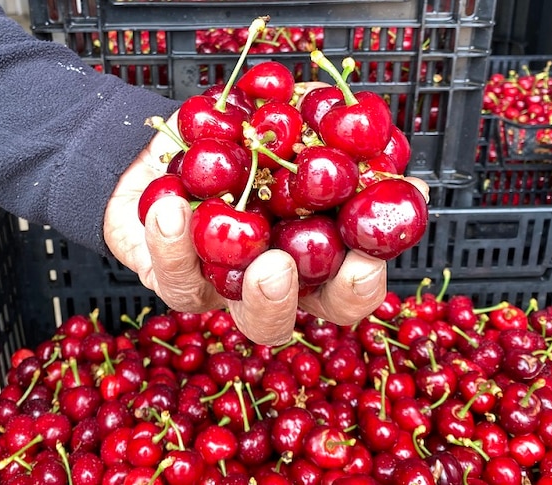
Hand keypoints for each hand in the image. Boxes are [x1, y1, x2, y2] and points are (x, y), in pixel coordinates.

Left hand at [104, 93, 428, 345]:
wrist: (177, 144)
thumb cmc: (243, 138)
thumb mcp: (288, 115)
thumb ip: (329, 123)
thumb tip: (384, 144)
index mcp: (308, 256)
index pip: (343, 292)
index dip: (359, 286)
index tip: (366, 260)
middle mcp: (260, 282)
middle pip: (276, 321)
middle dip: (281, 299)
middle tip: (277, 268)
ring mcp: (212, 284)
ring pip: (221, 307)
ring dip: (226, 282)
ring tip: (229, 240)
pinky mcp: (167, 274)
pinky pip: (169, 271)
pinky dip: (169, 241)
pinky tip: (169, 207)